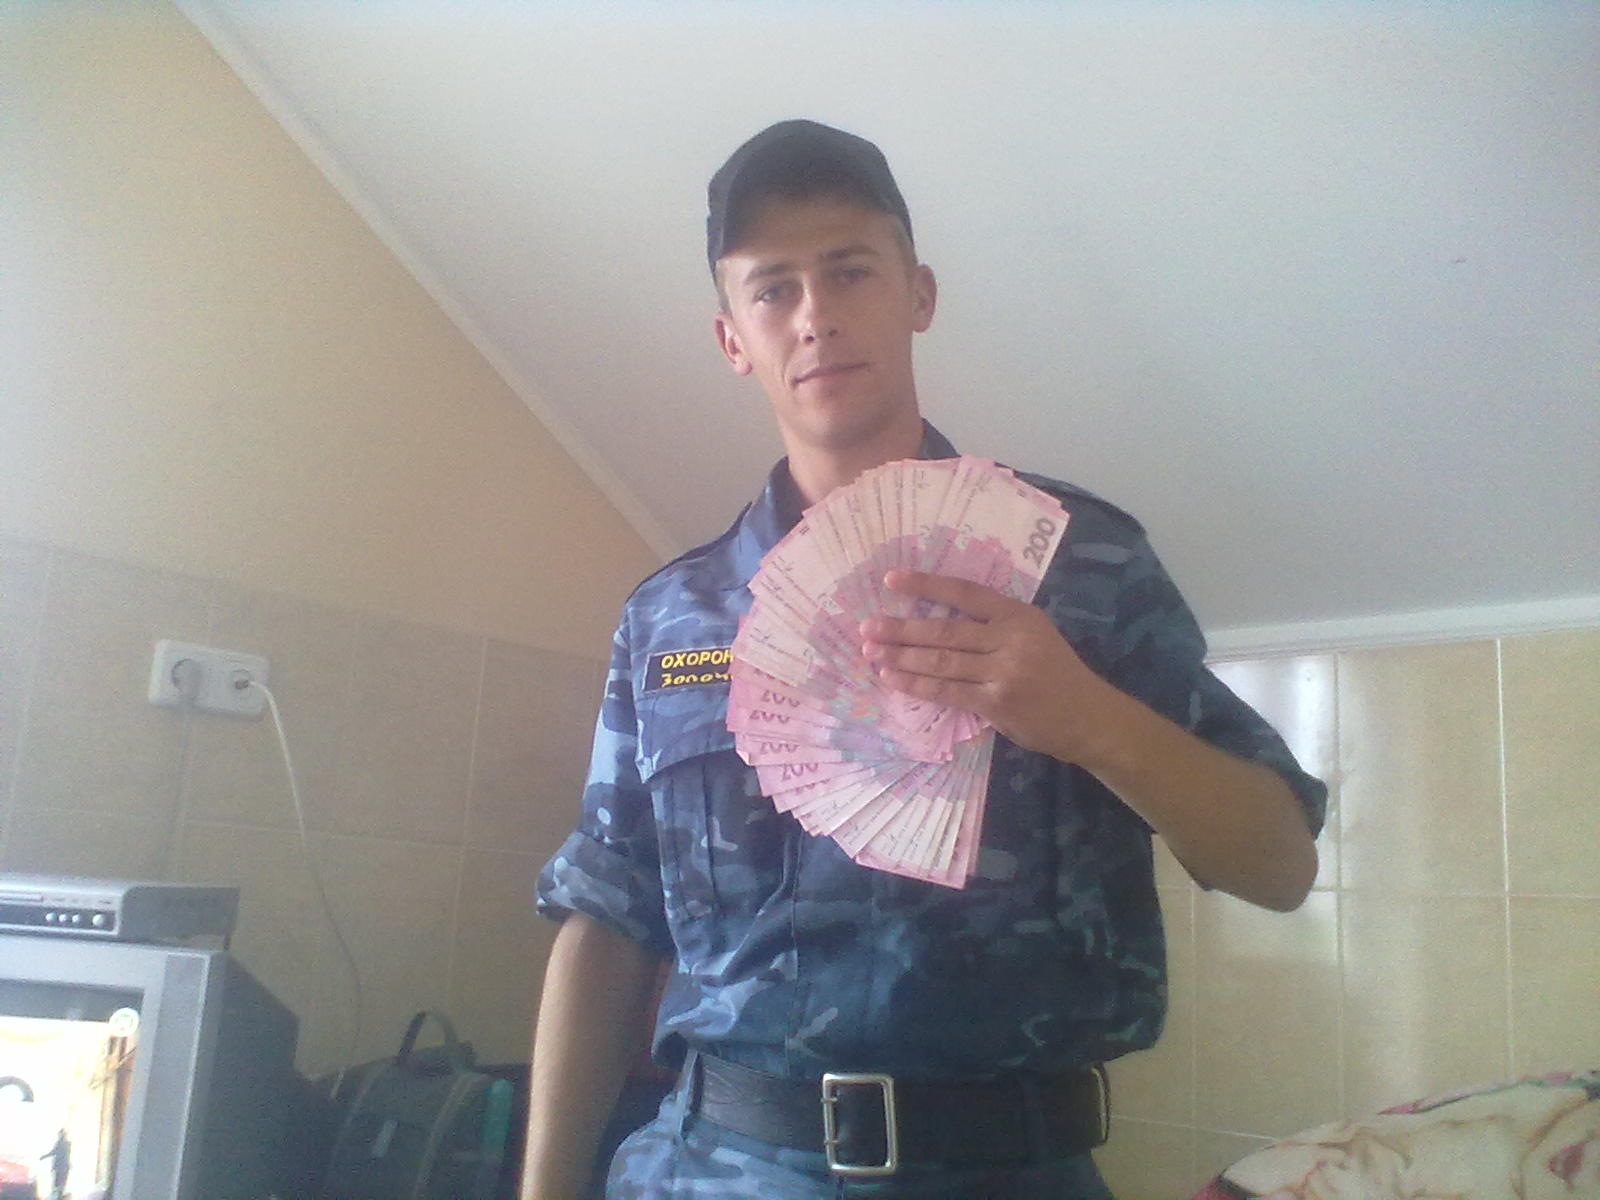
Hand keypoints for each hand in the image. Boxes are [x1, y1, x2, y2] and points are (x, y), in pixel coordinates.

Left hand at [859, 569, 1113, 764]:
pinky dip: (916, 684)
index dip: (926, 585)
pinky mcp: (996, 703)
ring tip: (871, 653)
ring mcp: (1003, 672)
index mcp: (1019, 615)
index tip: (891, 579)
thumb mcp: (1036, 635)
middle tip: (867, 627)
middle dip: (901, 629)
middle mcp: (1010, 639)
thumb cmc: (1056, 674)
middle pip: (945, 630)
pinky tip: (892, 679)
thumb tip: (939, 620)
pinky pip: (947, 691)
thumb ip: (996, 626)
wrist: (1088, 718)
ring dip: (901, 657)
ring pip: (941, 661)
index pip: (965, 592)